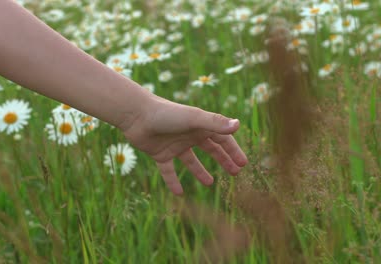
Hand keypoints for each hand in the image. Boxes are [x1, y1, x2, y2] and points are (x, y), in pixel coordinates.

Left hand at [122, 96, 247, 194]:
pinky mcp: (160, 154)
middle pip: (210, 150)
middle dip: (223, 160)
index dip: (233, 151)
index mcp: (200, 126)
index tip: (243, 164)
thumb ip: (215, 123)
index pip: (222, 139)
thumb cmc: (166, 113)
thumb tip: (238, 125)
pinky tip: (179, 193)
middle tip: (235, 174)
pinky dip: (173, 182)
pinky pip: (169, 171)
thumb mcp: (193, 118)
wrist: (136, 115)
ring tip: (210, 183)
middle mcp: (189, 135)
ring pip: (191, 161)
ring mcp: (175, 146)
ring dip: (200, 172)